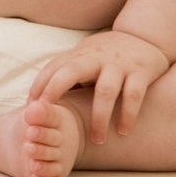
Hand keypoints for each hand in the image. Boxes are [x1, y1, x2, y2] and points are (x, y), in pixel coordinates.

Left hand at [29, 29, 170, 144]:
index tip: (30, 109)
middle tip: (51, 117)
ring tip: (97, 140)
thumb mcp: (83, 58)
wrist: (145, 36)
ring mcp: (118, 65)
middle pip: (71, 72)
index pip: (52, 68)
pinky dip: (128, 114)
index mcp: (79, 56)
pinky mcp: (140, 72)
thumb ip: (65, 73)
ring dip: (99, 117)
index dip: (38, 87)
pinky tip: (123, 132)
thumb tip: (38, 100)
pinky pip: (133, 95)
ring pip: (105, 91)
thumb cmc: (106, 55)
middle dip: (56, 91)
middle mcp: (96, 58)